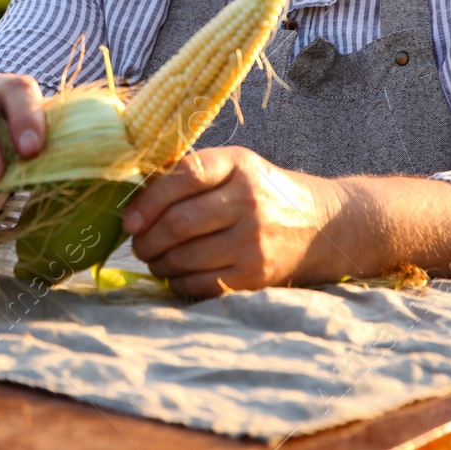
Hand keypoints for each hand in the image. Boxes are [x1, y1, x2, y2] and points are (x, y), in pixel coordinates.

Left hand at [122, 147, 345, 297]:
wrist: (321, 225)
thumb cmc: (261, 192)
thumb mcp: (234, 167)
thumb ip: (190, 174)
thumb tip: (133, 199)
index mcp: (238, 165)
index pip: (185, 177)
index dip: (149, 201)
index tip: (129, 220)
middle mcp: (248, 201)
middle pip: (180, 223)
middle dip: (147, 239)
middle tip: (138, 245)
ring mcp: (254, 241)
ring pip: (186, 257)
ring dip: (159, 263)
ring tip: (155, 259)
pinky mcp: (256, 275)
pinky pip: (202, 284)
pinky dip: (179, 283)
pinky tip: (176, 275)